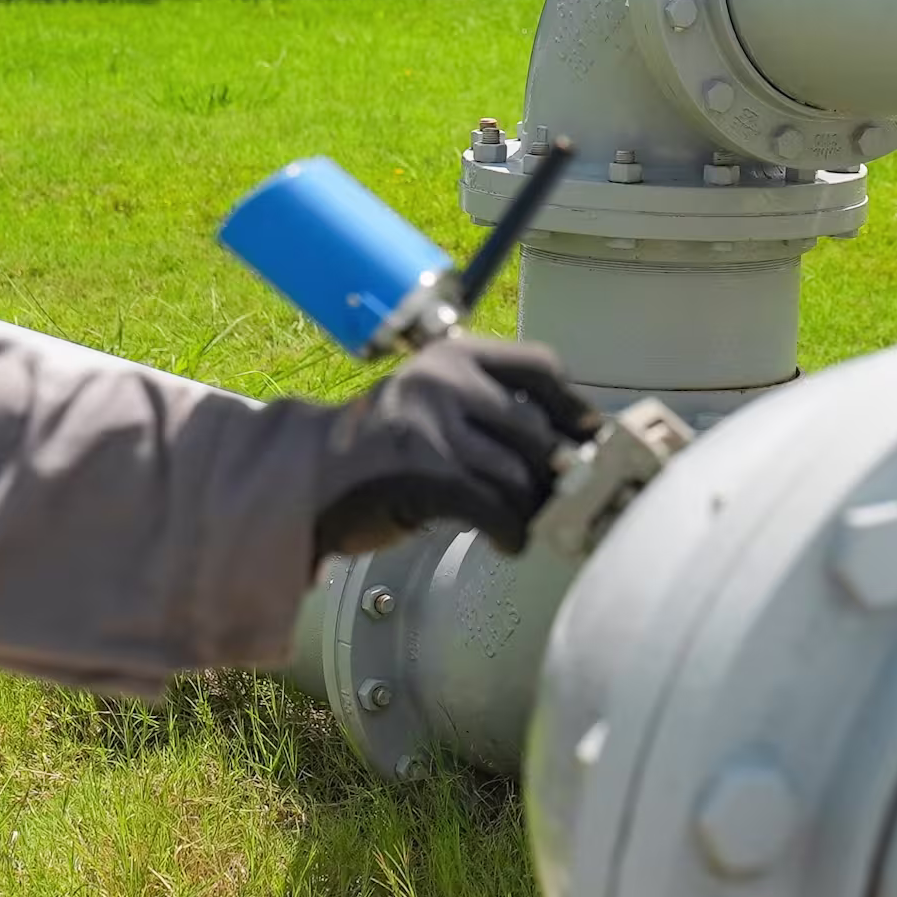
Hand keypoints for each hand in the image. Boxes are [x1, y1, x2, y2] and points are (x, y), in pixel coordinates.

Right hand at [309, 337, 598, 558]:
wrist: (304, 479)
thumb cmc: (384, 447)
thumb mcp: (435, 402)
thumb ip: (489, 409)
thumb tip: (573, 445)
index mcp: (455, 354)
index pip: (539, 367)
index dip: (573, 406)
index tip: (592, 435)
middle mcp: (445, 380)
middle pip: (535, 429)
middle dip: (556, 472)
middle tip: (565, 499)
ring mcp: (432, 424)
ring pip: (517, 473)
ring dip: (533, 509)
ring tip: (531, 524)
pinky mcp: (423, 473)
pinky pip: (491, 506)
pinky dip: (510, 531)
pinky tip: (509, 541)